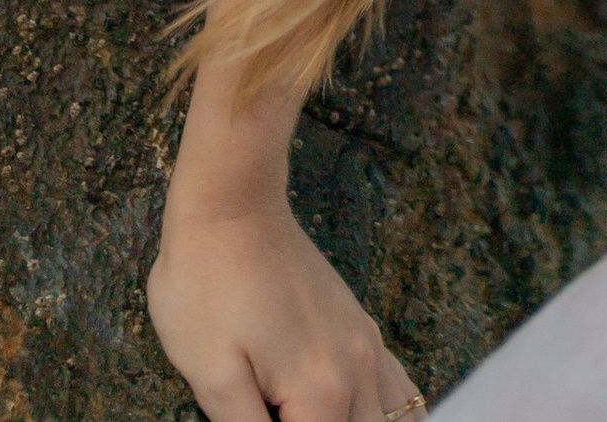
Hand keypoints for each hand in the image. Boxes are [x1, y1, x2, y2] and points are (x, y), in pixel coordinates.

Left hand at [148, 195, 423, 421]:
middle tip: (285, 421)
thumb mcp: (210, 376)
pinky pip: (399, 387)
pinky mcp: (360, 327)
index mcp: (320, 393)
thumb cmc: (207, 288)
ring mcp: (365, 345)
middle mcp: (358, 371)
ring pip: (399, 420)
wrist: (232, 206)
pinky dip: (396, 417)